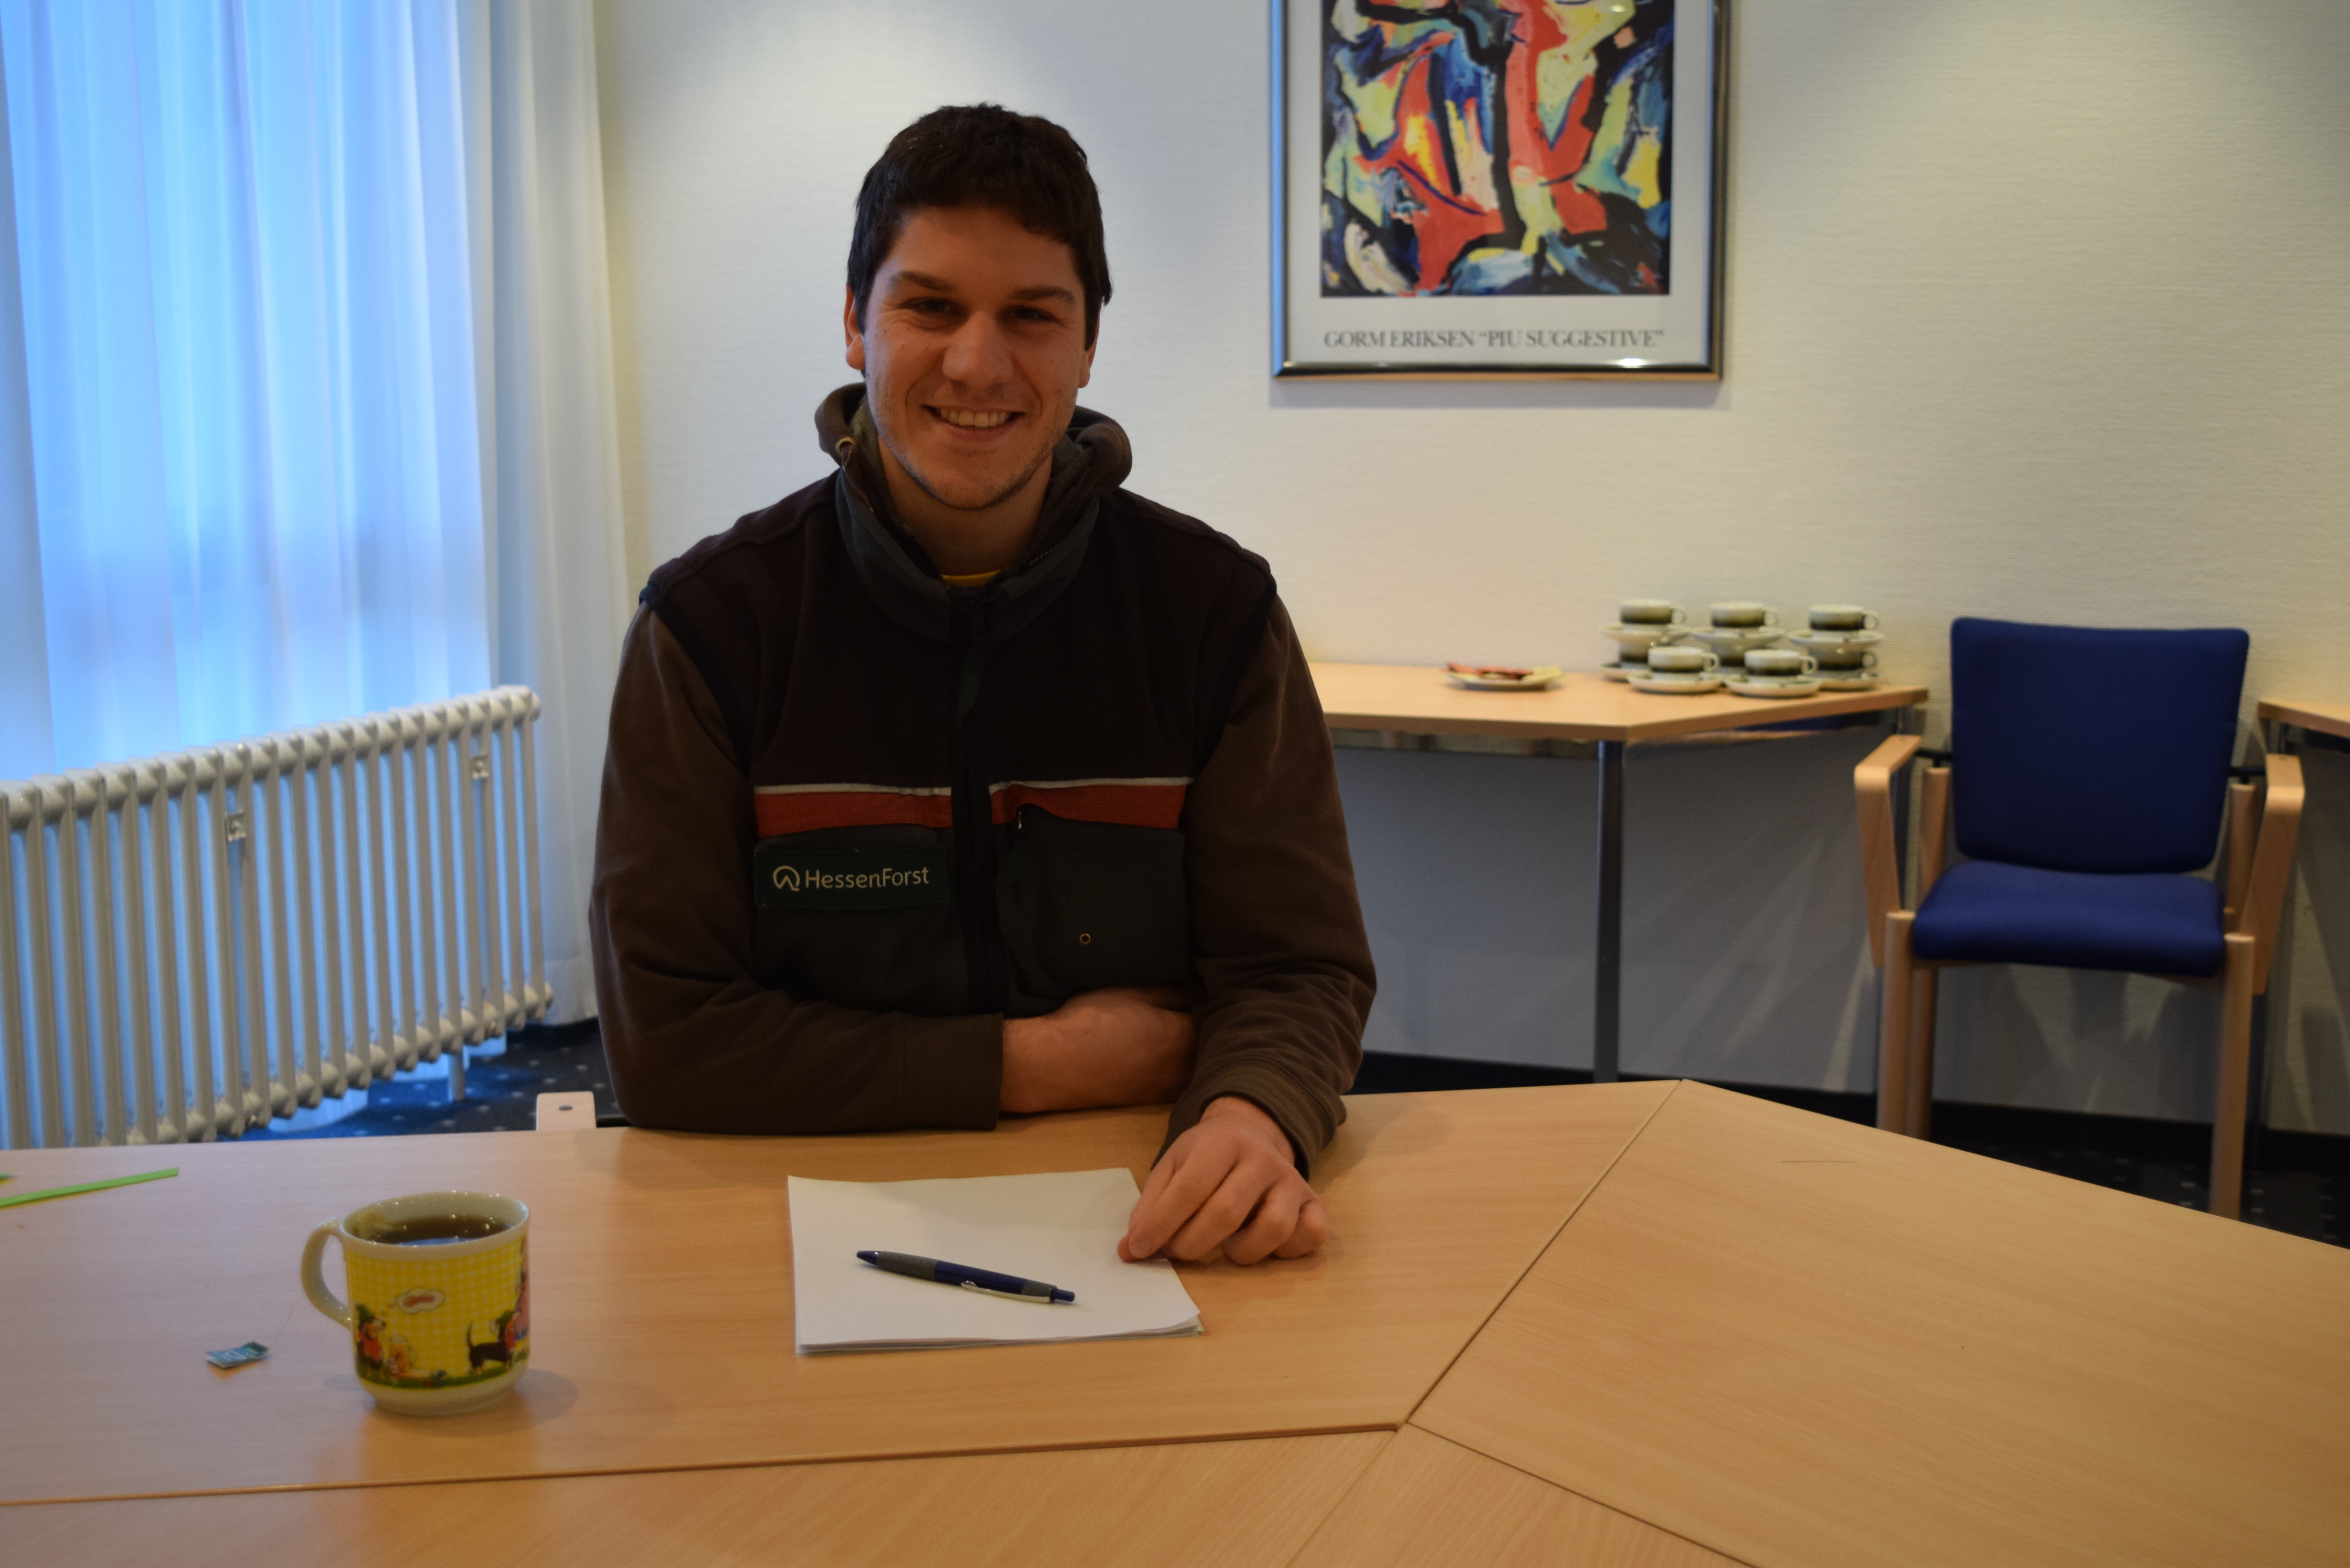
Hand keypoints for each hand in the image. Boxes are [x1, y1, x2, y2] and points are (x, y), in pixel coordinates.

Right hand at [999, 987, 1194, 1114]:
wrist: (1054, 1065)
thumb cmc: (1091, 1022)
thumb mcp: (1132, 993)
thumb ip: (1170, 992)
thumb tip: (1195, 991)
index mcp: (1181, 1036)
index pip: (1213, 1019)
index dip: (1210, 1005)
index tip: (1206, 995)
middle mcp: (1181, 1067)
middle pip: (1208, 1049)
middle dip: (1208, 1032)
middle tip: (1198, 1014)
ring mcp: (1165, 1088)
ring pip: (1194, 1070)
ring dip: (1194, 1055)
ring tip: (1181, 1036)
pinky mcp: (1148, 1101)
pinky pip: (1177, 1084)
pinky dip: (1178, 1071)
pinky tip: (1162, 1058)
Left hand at [1120, 1096, 1328, 1264]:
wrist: (1250, 1133)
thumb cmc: (1205, 1157)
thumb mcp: (1172, 1167)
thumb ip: (1151, 1207)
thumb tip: (1130, 1251)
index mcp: (1222, 1142)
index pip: (1189, 1188)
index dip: (1160, 1224)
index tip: (1138, 1250)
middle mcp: (1262, 1158)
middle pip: (1227, 1212)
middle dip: (1191, 1244)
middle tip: (1174, 1253)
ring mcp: (1292, 1181)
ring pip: (1273, 1228)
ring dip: (1240, 1251)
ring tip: (1223, 1246)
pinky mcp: (1314, 1202)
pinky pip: (1311, 1235)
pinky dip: (1286, 1251)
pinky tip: (1262, 1246)